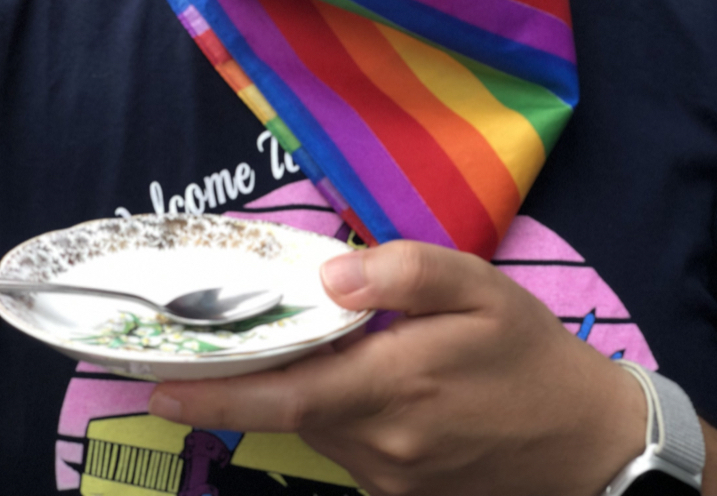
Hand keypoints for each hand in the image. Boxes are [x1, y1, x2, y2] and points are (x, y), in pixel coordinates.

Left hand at [148, 241, 647, 495]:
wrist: (589, 443)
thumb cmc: (528, 353)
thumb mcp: (478, 288)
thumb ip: (403, 273)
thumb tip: (329, 273)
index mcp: (395, 389)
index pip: (287, 395)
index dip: (217, 393)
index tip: (158, 386)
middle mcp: (382, 446)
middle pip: (288, 410)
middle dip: (236, 383)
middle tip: (188, 350)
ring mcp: (390, 478)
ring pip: (315, 426)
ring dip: (289, 389)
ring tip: (276, 342)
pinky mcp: (402, 492)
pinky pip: (345, 444)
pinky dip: (327, 407)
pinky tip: (343, 374)